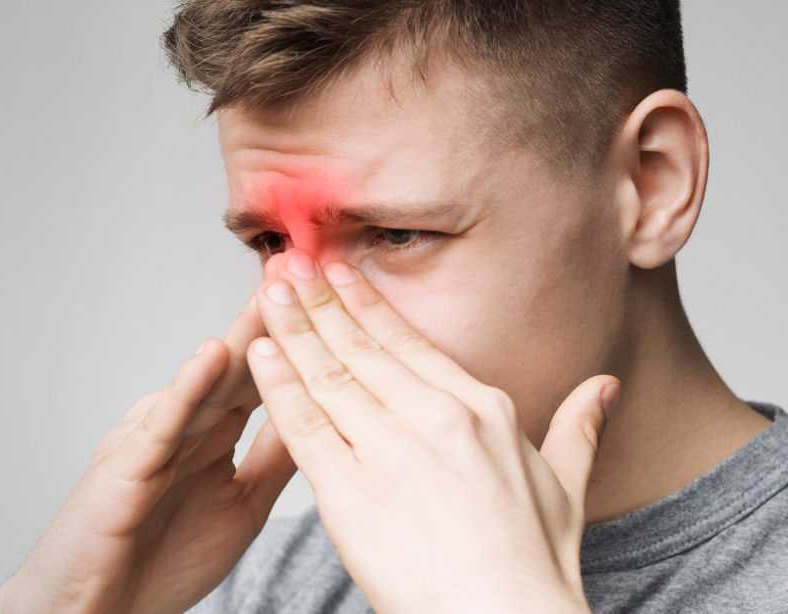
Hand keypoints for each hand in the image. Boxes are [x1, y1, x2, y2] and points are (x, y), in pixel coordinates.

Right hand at [0, 296, 296, 613]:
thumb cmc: (165, 559)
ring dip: (239, 336)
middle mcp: (186, 426)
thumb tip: (320, 414)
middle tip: (304, 267)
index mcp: (215, 435)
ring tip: (271, 290)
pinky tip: (212, 357)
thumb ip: (276, 458)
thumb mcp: (244, 503)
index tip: (332, 301)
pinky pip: (163, 424)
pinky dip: (187, 390)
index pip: (263, 378)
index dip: (296, 340)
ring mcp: (155, 439)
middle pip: (238, 366)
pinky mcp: (127, 464)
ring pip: (204, 383)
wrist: (100, 610)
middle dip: (272, 318)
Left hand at [246, 248, 616, 613]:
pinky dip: (279, 386)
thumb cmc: (533, 564)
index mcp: (483, 409)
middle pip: (362, 347)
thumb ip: (577, 427)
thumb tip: (604, 386)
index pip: (409, 342)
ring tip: (267, 291)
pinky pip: (305, 427)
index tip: (340, 272)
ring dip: (292, 329)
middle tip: (289, 262)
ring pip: (329, 375)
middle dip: (320, 300)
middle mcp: (435, 418)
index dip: (367, 303)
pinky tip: (259, 354)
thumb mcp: (567, 487)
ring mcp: (391, 452)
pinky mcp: (351, 494)